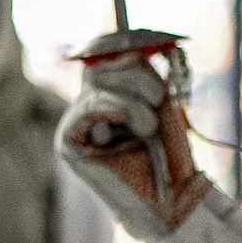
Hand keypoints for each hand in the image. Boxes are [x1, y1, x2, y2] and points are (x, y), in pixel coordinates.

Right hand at [57, 32, 208, 240]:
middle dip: (136, 74)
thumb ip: (141, 71)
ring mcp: (76, 124)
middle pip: (101, 63)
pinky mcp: (69, 142)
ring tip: (149, 127)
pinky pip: (88, 107)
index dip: (122, 43)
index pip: (103, 52)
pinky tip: (132, 126)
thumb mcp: (160, 102)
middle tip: (159, 99)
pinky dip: (116, 109)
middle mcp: (87, 107)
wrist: (172, 198)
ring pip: (97, 82)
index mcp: (108, 96)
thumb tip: (126, 44)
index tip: (154, 45)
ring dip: (133, 98)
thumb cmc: (170, 155)